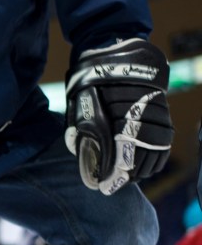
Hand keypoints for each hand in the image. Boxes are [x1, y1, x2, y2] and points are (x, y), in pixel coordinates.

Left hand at [64, 38, 173, 194]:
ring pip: (154, 154)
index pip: (120, 159)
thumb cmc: (90, 86)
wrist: (114, 57)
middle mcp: (139, 121)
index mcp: (116, 121)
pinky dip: (156, 158)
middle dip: (127, 177)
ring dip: (141, 170)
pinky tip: (145, 166)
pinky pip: (164, 144)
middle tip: (115, 184)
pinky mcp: (163, 114)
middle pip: (139, 160)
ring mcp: (154, 117)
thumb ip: (82, 135)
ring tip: (128, 177)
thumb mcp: (79, 111)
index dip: (113, 177)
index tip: (105, 187)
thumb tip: (84, 159)